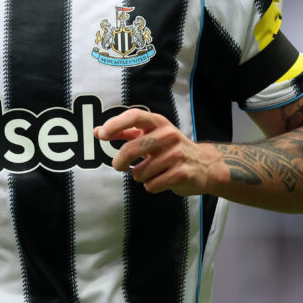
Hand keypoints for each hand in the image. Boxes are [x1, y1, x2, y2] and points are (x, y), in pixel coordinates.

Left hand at [95, 109, 223, 195]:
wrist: (205, 165)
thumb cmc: (170, 148)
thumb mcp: (151, 135)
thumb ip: (125, 132)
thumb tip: (97, 132)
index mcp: (159, 122)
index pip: (135, 116)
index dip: (116, 124)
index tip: (102, 135)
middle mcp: (168, 135)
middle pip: (132, 148)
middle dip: (120, 161)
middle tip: (118, 166)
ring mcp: (176, 154)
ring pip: (140, 171)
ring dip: (139, 176)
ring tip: (151, 172)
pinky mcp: (181, 173)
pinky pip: (152, 185)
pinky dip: (151, 186)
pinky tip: (160, 180)